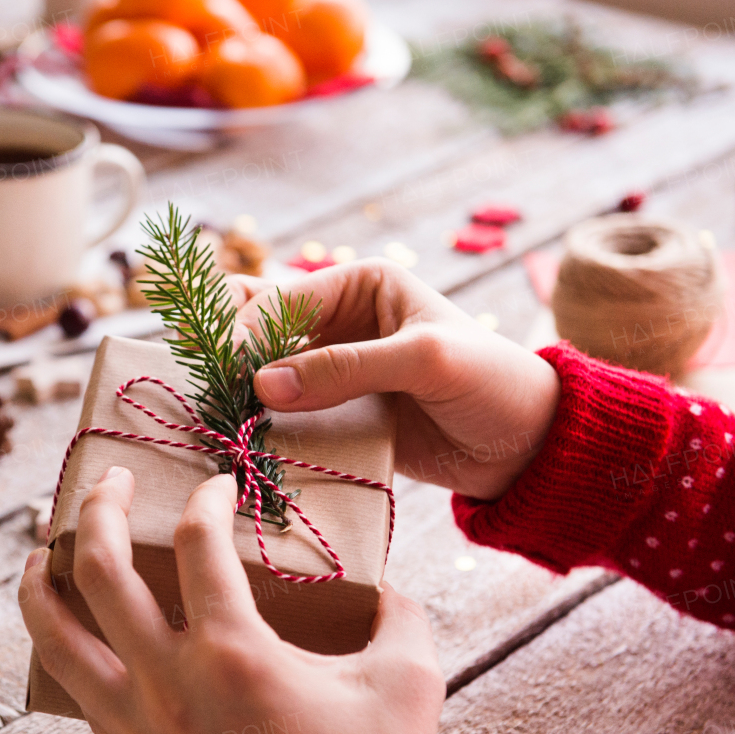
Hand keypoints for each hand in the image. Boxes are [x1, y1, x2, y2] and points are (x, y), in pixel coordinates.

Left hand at [19, 468, 444, 733]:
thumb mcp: (407, 683)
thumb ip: (399, 617)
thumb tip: (386, 586)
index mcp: (235, 653)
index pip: (199, 543)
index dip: (207, 499)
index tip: (218, 487)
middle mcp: (169, 682)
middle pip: (102, 568)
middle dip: (99, 508)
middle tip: (113, 482)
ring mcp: (137, 724)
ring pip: (55, 634)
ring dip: (42, 580)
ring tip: (42, 549)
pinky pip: (74, 689)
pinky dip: (61, 646)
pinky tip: (70, 629)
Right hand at [232, 259, 560, 499]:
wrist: (529, 448)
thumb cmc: (492, 383)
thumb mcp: (425, 362)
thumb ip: (346, 369)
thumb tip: (263, 385)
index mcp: (362, 285)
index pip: (285, 300)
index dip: (250, 333)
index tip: (231, 372)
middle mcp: (340, 322)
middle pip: (263, 332)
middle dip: (233, 358)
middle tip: (205, 388)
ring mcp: (334, 371)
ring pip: (267, 376)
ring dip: (240, 394)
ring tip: (211, 416)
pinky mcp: (336, 414)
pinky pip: (286, 415)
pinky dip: (261, 425)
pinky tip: (236, 439)